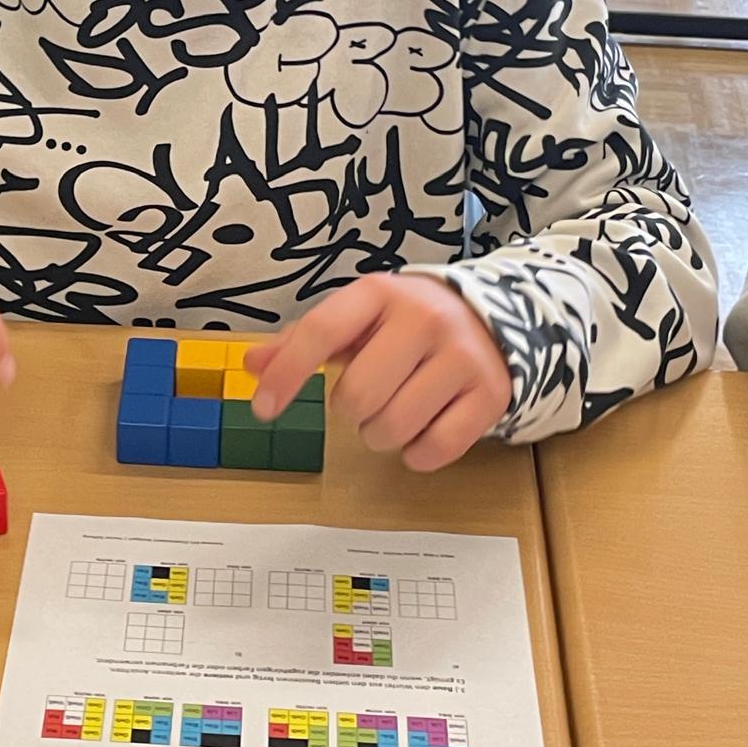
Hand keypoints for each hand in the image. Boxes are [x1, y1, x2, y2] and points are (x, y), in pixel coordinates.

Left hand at [245, 275, 510, 471]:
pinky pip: (436, 448)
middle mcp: (423, 319)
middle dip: (350, 412)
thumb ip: (303, 341)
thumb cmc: (406, 324)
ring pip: (393, 427)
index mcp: (380, 293)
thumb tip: (253, 364)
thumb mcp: (357, 319)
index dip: (286, 374)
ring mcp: (461, 356)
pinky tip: (423, 430)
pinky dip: (418, 453)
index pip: (320, 332)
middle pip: (357, 396)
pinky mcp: (489, 394)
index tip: (264, 408)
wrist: (494, 318)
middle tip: (365, 401)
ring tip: (394, 410)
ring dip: (380, 434)